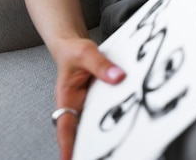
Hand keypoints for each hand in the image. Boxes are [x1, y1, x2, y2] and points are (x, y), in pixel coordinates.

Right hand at [53, 37, 125, 159]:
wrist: (73, 45)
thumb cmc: (73, 52)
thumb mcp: (85, 53)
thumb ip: (101, 65)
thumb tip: (117, 77)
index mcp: (66, 98)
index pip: (65, 125)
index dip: (67, 145)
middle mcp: (77, 105)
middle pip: (83, 130)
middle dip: (93, 144)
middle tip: (105, 153)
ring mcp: (89, 104)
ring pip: (97, 121)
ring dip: (107, 130)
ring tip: (121, 142)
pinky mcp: (100, 99)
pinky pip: (108, 108)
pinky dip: (117, 113)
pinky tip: (130, 117)